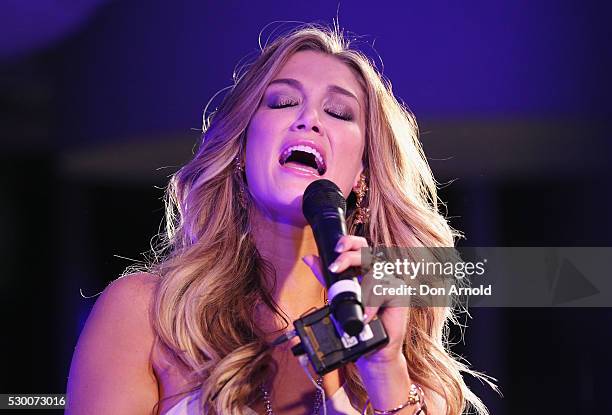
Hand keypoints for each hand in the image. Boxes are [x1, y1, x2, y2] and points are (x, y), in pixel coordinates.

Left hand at [302, 235, 407, 365]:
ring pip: (376, 272)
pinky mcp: (401, 294)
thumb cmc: (358, 321)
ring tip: (354, 302)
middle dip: (350, 256)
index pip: (360, 245)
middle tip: (335, 267)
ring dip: (362, 288)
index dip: (350, 242)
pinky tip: (367, 315)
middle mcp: (380, 271)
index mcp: (366, 268)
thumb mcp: (338, 294)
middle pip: (368, 251)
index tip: (336, 249)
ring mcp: (392, 281)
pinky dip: (372, 303)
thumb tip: (309, 258)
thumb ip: (326, 276)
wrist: (371, 349)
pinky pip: (384, 291)